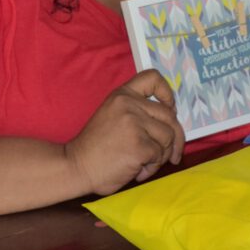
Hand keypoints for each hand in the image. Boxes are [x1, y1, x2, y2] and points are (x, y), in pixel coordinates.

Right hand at [65, 69, 184, 195]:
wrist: (75, 166)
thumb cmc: (96, 146)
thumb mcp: (113, 115)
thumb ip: (137, 111)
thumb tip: (171, 120)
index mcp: (123, 95)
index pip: (153, 78)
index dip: (167, 93)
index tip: (170, 108)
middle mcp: (129, 104)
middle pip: (169, 115)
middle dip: (174, 138)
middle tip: (171, 154)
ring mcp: (135, 124)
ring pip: (168, 137)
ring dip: (161, 155)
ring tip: (144, 164)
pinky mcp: (139, 145)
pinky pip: (159, 156)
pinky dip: (152, 168)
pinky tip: (137, 171)